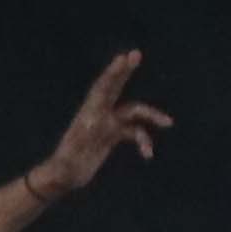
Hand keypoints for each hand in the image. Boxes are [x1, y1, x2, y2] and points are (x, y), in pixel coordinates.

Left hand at [26, 47, 168, 205]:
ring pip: (132, 112)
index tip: (123, 59)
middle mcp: (98, 115)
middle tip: (136, 53)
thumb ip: (70, 156)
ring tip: (169, 122)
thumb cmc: (61, 171)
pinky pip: (133, 131)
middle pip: (114, 88)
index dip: (113, 74)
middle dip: (125, 71)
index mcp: (88, 116)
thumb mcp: (65, 166)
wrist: (63, 178)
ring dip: (151, 116)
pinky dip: (143, 141)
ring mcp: (105, 124)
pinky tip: (148, 155)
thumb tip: (82, 142)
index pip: (102, 90)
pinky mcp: (111, 136)